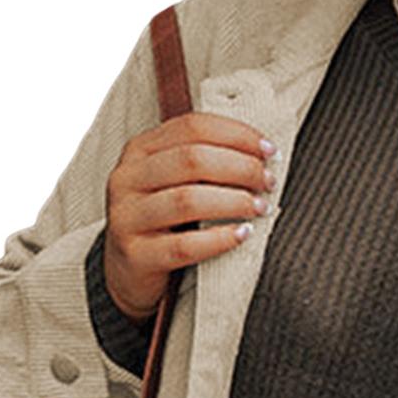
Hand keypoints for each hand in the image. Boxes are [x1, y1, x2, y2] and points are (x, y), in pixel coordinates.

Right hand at [100, 111, 275, 320]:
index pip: (192, 127)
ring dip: (234, 202)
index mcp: (140, 150)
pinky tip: (243, 234)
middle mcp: (127, 178)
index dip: (237, 135)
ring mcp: (127, 217)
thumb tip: (264, 151)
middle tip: (268, 182)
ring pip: (187, 200)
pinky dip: (219, 239)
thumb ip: (205, 161)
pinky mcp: (136, 255)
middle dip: (241, 168)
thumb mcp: (175, 181)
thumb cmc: (165, 220)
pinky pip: (183, 246)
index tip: (270, 151)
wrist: (130, 270)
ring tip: (261, 208)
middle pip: (192, 160)